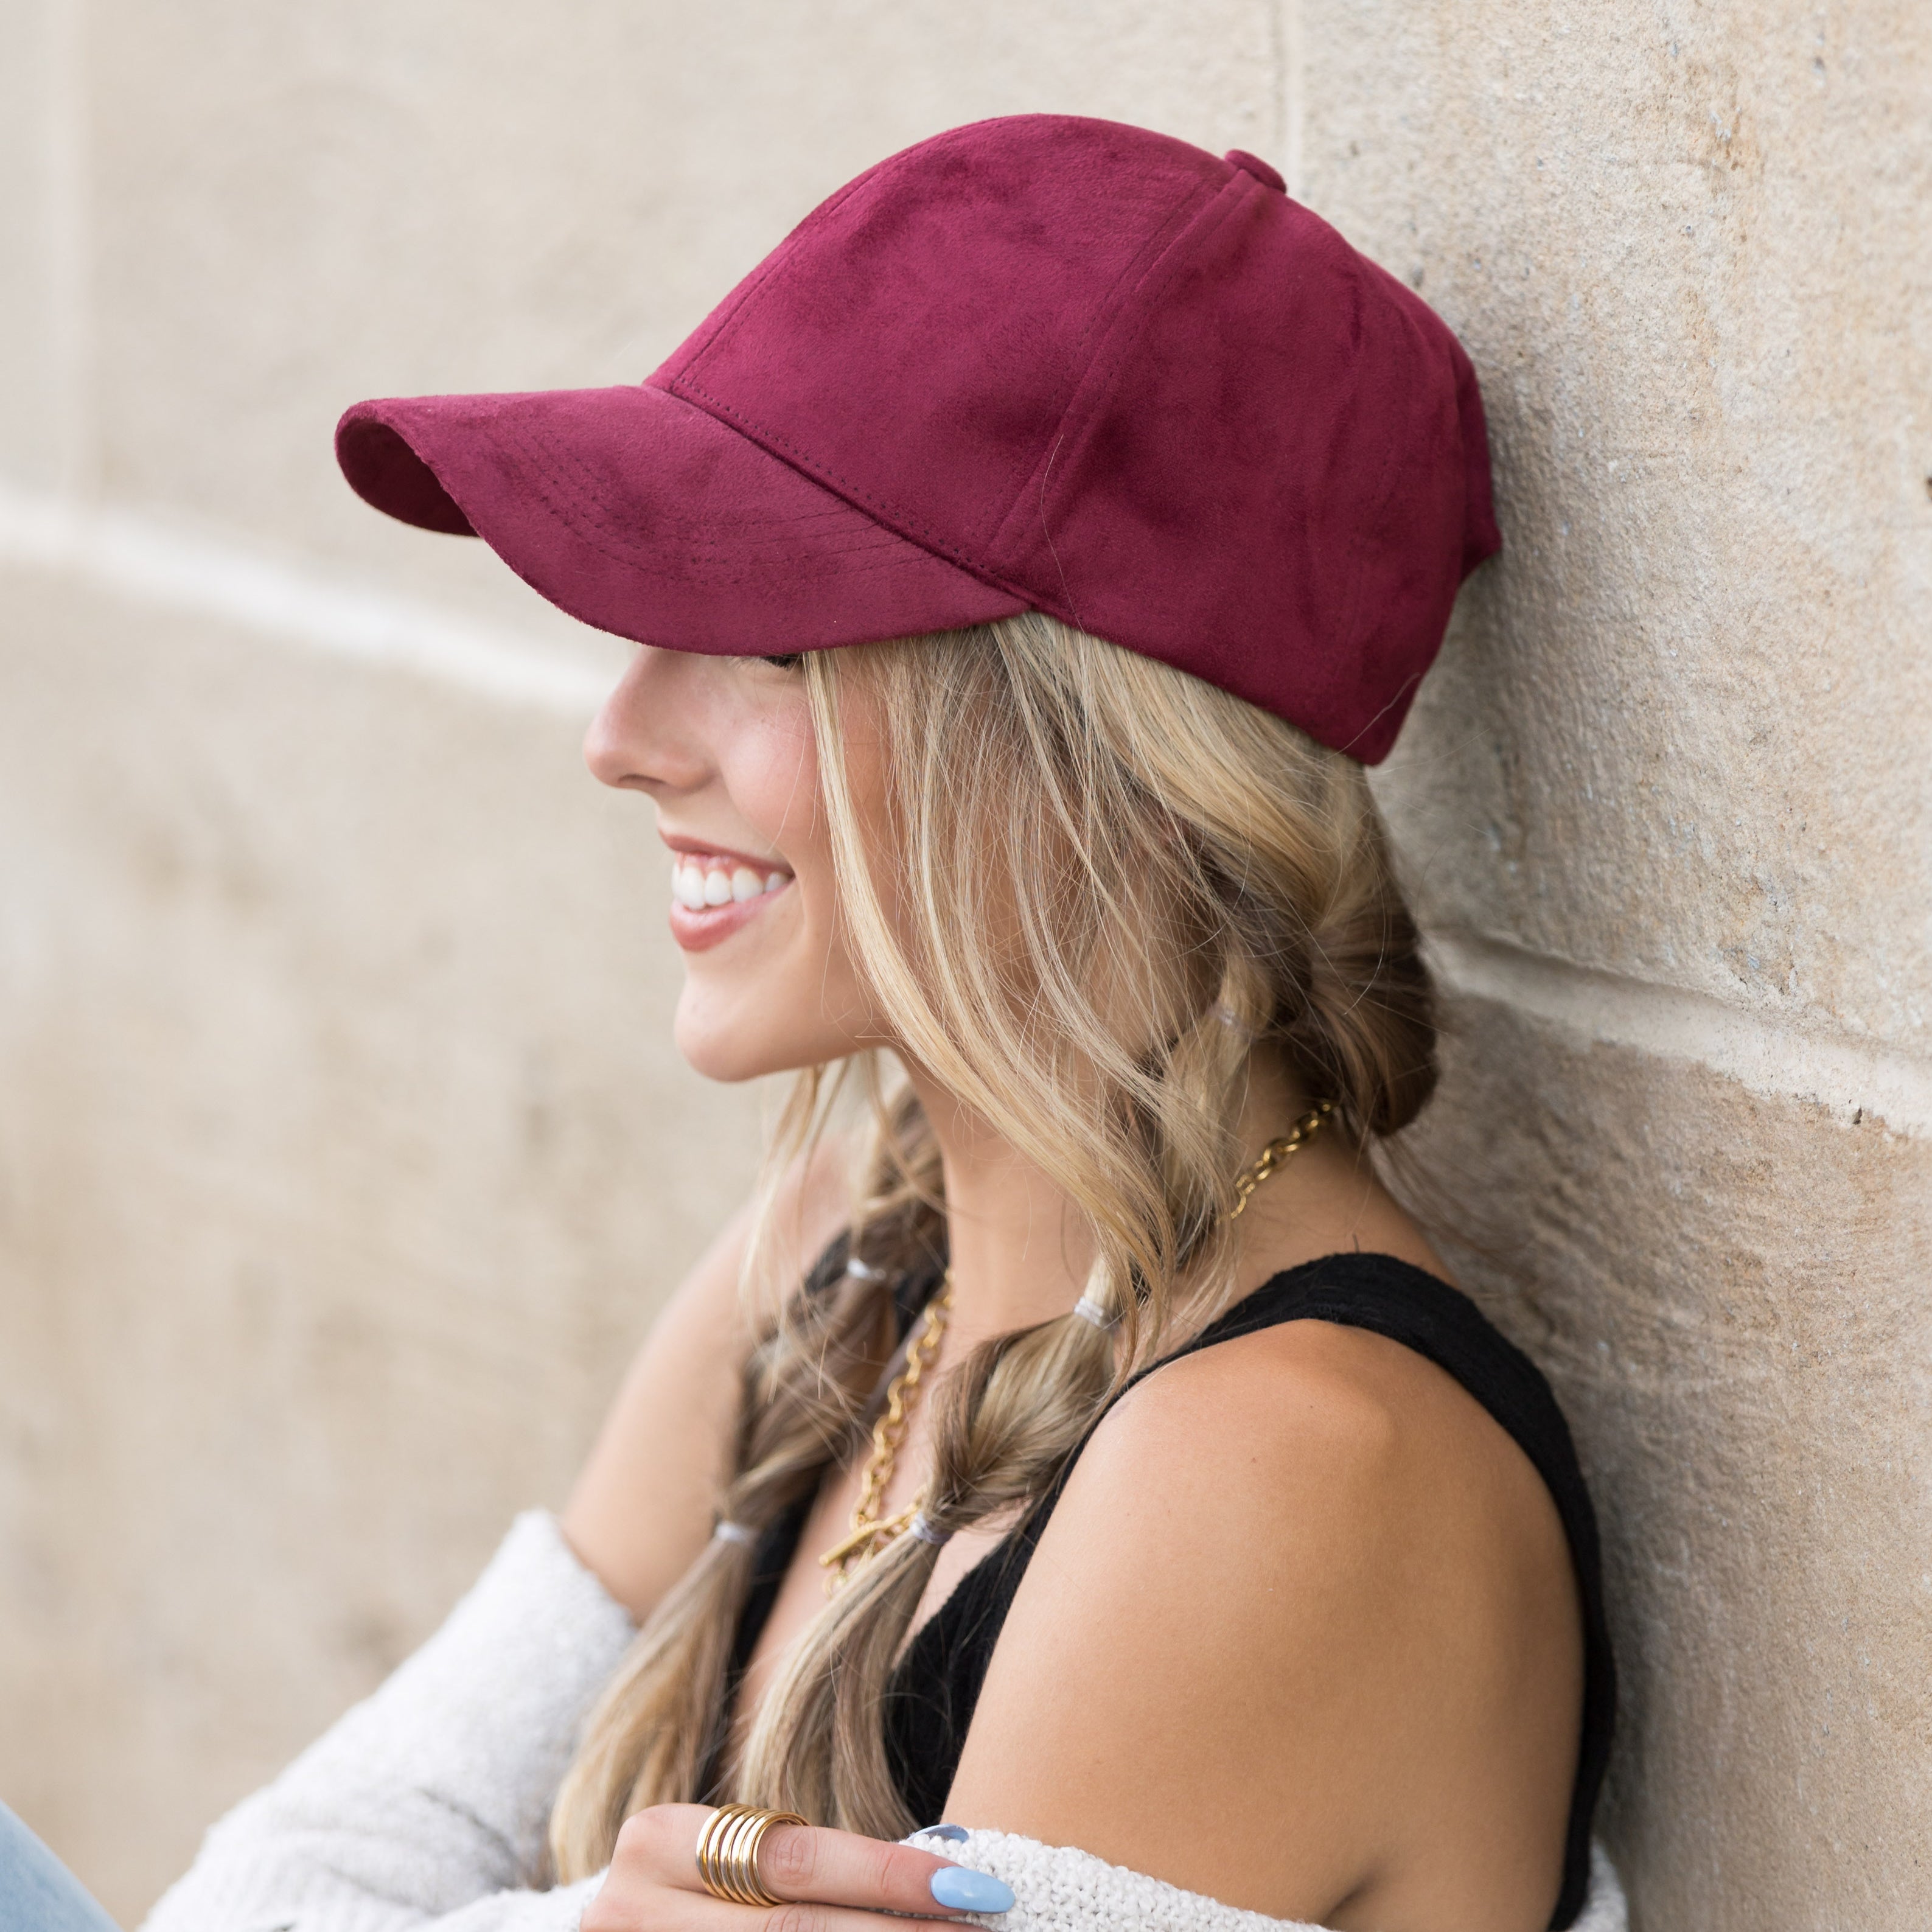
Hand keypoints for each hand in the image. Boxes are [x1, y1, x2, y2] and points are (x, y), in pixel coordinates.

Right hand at [580, 1805, 1014, 1928]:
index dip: (886, 1874)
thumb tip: (954, 1850)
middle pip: (792, 1931)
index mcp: (659, 1841)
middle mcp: (632, 1907)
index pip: (795, 1860)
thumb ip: (811, 1863)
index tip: (970, 1885)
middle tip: (977, 1930)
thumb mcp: (731, 1859)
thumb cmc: (696, 1891)